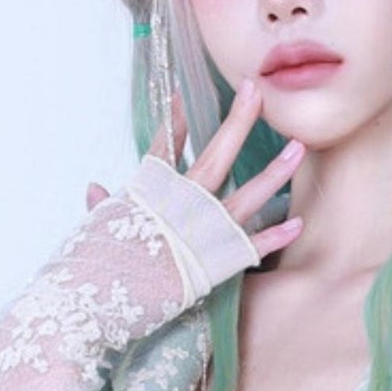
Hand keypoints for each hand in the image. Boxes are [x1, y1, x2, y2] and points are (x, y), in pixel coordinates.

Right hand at [85, 81, 305, 257]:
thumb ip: (102, 205)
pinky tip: (298, 222)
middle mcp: (181, 204)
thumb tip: (93, 187)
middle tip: (256, 91)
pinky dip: (276, 235)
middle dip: (238, 120)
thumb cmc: (93, 263)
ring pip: (247, 195)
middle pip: (216, 154)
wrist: (98, 299)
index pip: (165, 145)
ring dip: (275, 171)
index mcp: (150, 190)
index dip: (175, 120)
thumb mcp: (96, 228)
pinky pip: (253, 246)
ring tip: (298, 148)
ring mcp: (203, 232)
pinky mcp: (216, 263)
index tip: (182, 95)